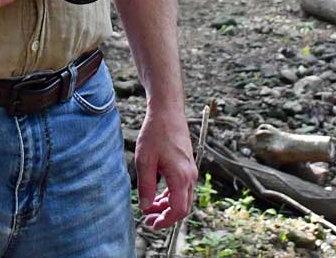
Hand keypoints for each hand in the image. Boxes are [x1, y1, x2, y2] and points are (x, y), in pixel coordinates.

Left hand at [134, 102, 195, 230]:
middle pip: (183, 207)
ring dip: (167, 206)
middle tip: (148, 220)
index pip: (178, 210)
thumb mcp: (144, 161)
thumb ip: (146, 187)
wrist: (167, 111)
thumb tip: (146, 208)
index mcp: (181, 176)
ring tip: (149, 208)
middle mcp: (190, 175)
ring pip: (183, 198)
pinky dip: (171, 195)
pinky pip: (182, 187)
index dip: (165, 221)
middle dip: (166, 216)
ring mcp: (191, 170)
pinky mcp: (188, 165)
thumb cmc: (155, 133)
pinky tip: (157, 195)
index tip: (151, 224)